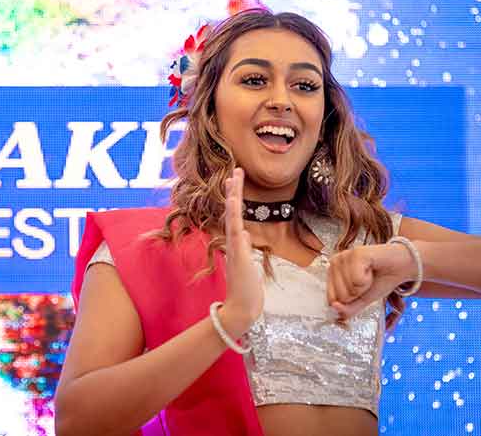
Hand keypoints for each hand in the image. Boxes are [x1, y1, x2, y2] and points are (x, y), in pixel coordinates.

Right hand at [220, 168, 264, 338]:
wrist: (241, 309)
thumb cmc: (246, 290)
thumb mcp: (248, 265)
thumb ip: (244, 249)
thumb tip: (244, 235)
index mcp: (236, 244)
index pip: (235, 216)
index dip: (235, 198)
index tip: (235, 181)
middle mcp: (233, 243)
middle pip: (232, 211)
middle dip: (234, 191)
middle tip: (236, 170)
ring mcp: (234, 248)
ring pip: (232, 217)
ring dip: (234, 197)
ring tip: (234, 177)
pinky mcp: (238, 254)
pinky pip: (234, 230)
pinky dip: (234, 215)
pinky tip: (234, 201)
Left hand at [326, 241, 417, 320]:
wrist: (403, 265)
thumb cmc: (381, 280)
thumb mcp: (362, 300)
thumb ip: (347, 309)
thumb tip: (334, 307)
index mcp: (332, 273)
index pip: (332, 300)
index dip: (352, 300)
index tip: (361, 289)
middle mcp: (335, 262)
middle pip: (340, 297)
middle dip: (358, 293)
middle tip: (368, 281)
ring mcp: (344, 256)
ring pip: (349, 290)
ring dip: (365, 286)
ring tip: (370, 274)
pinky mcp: (356, 253)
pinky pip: (357, 280)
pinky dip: (368, 280)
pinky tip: (372, 269)